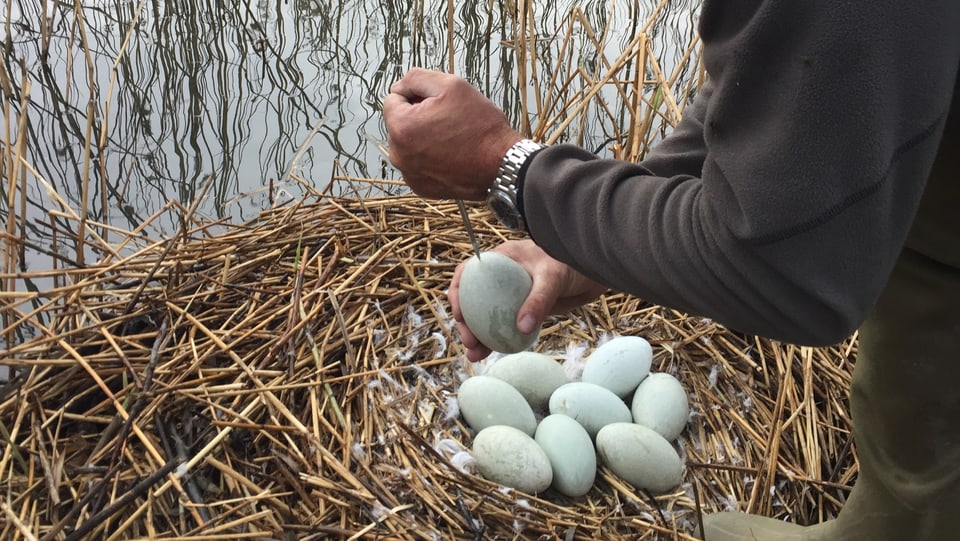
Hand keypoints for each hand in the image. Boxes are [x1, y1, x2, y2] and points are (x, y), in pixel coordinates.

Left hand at [383, 68, 521, 199]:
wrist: (502, 165)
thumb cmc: (480, 126)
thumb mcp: (451, 85)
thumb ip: (416, 78)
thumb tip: (399, 86)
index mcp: (401, 128)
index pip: (393, 98)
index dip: (417, 95)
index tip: (439, 103)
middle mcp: (399, 155)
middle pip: (399, 123)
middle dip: (418, 117)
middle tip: (449, 121)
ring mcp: (409, 174)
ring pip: (408, 144)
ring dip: (423, 137)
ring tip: (451, 139)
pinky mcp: (420, 187)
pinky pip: (417, 163)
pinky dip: (429, 157)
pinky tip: (451, 155)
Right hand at [448, 240, 607, 361]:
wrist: (596, 271)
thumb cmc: (574, 263)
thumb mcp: (554, 277)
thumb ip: (538, 300)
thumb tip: (520, 328)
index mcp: (501, 259)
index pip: (467, 273)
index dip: (457, 293)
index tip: (459, 315)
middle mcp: (501, 276)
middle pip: (471, 299)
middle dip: (465, 322)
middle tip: (470, 342)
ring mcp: (511, 294)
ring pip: (485, 316)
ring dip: (478, 335)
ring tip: (475, 355)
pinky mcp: (524, 310)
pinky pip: (505, 326)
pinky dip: (497, 340)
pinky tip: (492, 354)